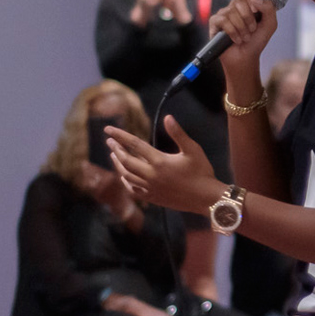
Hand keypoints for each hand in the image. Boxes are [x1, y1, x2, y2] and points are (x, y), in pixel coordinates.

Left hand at [107, 116, 224, 216]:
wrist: (206, 198)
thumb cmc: (202, 171)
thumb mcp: (193, 149)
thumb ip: (178, 133)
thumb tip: (168, 117)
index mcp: (160, 161)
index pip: (134, 145)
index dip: (120, 135)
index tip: (108, 129)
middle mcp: (151, 175)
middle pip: (126, 161)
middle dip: (116, 149)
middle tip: (109, 141)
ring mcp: (151, 188)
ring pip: (126, 176)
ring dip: (118, 164)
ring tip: (113, 155)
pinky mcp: (153, 198)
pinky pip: (133, 190)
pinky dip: (125, 181)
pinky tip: (123, 176)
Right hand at [206, 0, 278, 89]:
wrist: (246, 57)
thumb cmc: (257, 41)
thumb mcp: (270, 24)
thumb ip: (269, 8)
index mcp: (249, 3)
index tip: (256, 9)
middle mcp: (235, 6)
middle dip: (248, 18)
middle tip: (252, 30)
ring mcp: (224, 13)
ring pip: (232, 12)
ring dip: (242, 28)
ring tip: (245, 37)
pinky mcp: (215, 22)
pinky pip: (223, 21)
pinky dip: (233, 32)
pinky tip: (236, 39)